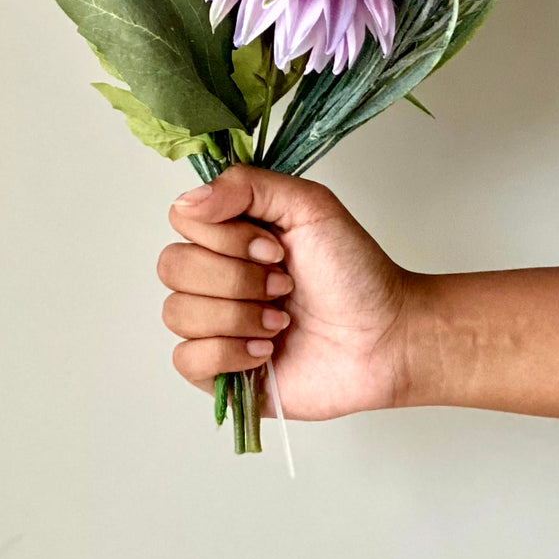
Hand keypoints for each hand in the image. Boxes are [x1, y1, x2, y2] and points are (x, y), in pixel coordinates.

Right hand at [157, 164, 412, 419]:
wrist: (386, 337)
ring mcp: (213, 325)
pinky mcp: (218, 372)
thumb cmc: (355, 272)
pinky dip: (229, 353)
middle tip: (285, 286)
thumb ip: (246, 186)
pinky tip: (266, 351)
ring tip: (283, 322)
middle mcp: (215, 275)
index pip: (183, 221)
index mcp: (229, 234)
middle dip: (237, 279)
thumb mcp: (309, 205)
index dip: (226, 237)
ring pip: (177, 312)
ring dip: (239, 316)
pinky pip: (186, 359)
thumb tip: (186, 201)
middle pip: (172, 266)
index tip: (276, 249)